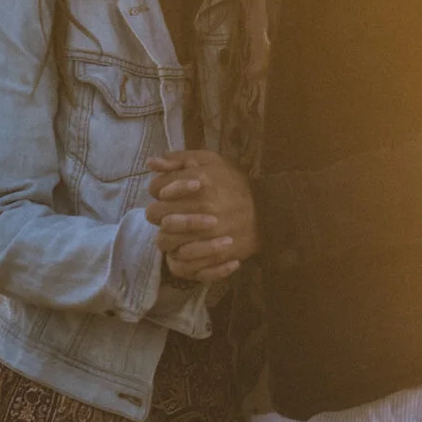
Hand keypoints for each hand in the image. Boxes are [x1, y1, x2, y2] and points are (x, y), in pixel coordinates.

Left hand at [146, 150, 257, 283]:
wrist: (270, 210)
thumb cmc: (236, 184)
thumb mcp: (212, 162)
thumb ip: (180, 159)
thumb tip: (151, 164)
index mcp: (199, 180)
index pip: (156, 188)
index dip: (158, 190)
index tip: (168, 192)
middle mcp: (202, 206)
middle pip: (155, 214)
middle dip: (159, 212)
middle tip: (170, 212)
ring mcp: (207, 233)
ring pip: (164, 240)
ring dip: (166, 235)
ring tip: (177, 232)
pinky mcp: (213, 254)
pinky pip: (181, 262)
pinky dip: (179, 256)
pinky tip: (186, 247)